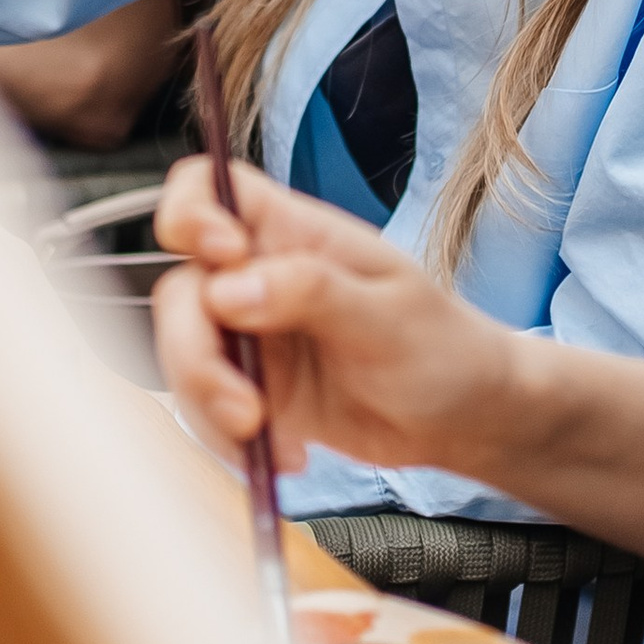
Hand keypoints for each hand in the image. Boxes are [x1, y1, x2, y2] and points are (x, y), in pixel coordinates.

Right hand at [150, 158, 518, 480]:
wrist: (462, 418)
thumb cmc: (439, 345)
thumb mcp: (387, 313)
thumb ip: (310, 292)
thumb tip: (229, 288)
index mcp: (292, 234)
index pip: (209, 189)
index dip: (192, 214)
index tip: (221, 258)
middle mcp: (258, 277)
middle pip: (181, 289)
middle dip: (194, 351)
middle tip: (245, 406)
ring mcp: (250, 336)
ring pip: (183, 353)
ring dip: (208, 403)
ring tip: (265, 438)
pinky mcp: (252, 389)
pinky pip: (205, 407)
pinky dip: (228, 439)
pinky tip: (286, 454)